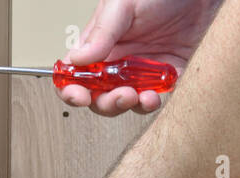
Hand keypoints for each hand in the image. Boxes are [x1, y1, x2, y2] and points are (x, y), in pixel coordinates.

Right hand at [59, 0, 219, 115]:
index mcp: (101, 41)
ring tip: (135, 96)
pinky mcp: (167, 77)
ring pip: (127, 102)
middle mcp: (120, 58)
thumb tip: (77, 59)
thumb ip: (101, 33)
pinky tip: (152, 96)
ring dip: (128, 106)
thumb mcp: (123, 5)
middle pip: (100, 94)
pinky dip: (152, 103)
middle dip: (104, 103)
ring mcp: (142, 70)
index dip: (72, 88)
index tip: (78, 96)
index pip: (77, 72)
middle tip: (118, 96)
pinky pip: (155, 99)